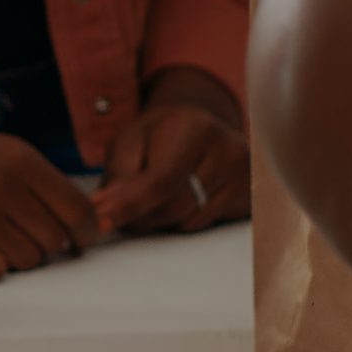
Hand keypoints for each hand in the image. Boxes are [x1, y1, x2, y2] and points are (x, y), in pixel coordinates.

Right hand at [0, 85, 100, 281]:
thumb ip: (26, 179)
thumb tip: (68, 221)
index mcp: (18, 156)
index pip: (78, 209)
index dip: (82, 233)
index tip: (75, 243)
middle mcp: (3, 184)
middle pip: (53, 241)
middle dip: (37, 245)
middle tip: (5, 235)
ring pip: (26, 260)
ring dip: (7, 256)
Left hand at [92, 68, 249, 234]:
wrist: (202, 128)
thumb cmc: (159, 136)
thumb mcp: (130, 142)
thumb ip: (117, 174)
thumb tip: (102, 210)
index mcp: (193, 127)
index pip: (161, 179)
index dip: (130, 204)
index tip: (102, 222)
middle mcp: (227, 148)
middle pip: (175, 206)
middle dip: (140, 215)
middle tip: (120, 209)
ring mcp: (243, 174)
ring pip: (188, 220)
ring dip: (160, 219)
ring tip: (154, 196)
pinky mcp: (250, 195)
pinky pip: (204, 224)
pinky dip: (181, 220)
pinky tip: (180, 199)